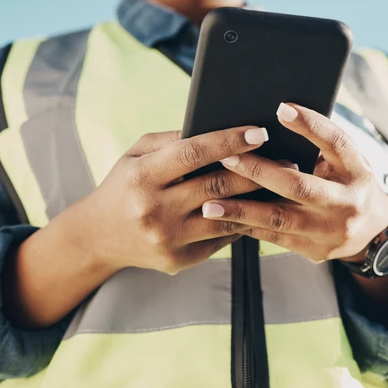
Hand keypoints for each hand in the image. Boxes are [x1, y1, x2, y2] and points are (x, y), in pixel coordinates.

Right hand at [74, 125, 270, 274]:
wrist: (99, 236)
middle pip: (216, 186)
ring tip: (284, 186)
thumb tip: (217, 127)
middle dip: (256, 171)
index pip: (193, 153)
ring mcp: (167, 238)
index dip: (229, 140)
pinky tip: (262, 210)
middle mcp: (154, 209)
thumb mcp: (137, 154)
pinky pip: (220, 239)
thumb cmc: (126, 184)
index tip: (260, 131)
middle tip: (288, 160)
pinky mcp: (178, 260)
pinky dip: (242, 222)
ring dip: (258, 200)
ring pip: (225, 216)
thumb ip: (173, 139)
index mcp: (142, 176)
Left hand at [201, 103, 387, 262]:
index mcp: (357, 170)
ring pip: (280, 219)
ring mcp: (332, 231)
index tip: (280, 108)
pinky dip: (247, 226)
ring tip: (210, 203)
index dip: (310, 125)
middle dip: (259, 171)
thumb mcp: (345, 161)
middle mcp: (348, 202)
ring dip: (242, 210)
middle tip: (225, 159)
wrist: (372, 232)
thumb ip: (318, 144)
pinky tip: (224, 219)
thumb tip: (275, 116)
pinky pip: (275, 238)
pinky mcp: (316, 251)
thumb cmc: (348, 183)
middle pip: (299, 186)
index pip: (336, 142)